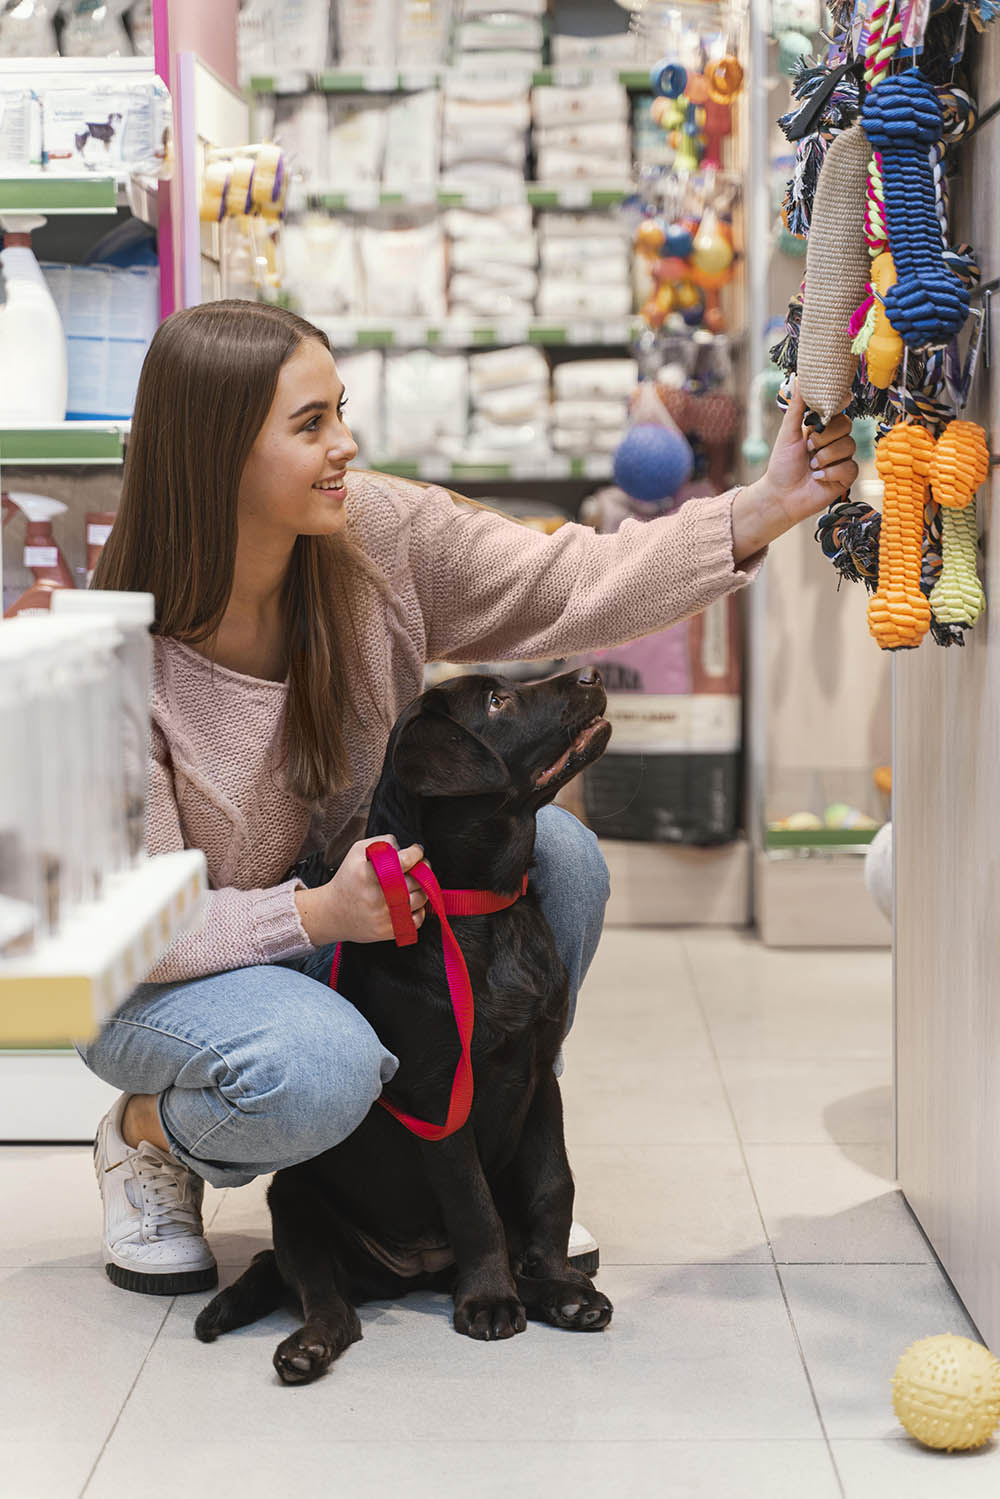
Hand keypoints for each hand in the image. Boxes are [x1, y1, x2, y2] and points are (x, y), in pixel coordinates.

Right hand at [294, 835, 429, 946]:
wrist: (332, 914)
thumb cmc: (347, 880)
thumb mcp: (357, 852)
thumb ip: (382, 842)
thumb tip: (406, 847)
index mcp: (368, 874)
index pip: (405, 861)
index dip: (416, 853)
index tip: (417, 851)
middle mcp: (377, 896)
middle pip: (417, 880)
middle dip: (423, 869)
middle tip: (420, 866)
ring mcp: (384, 916)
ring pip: (421, 899)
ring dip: (422, 888)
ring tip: (414, 883)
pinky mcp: (388, 931)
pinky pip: (417, 919)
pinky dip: (419, 909)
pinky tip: (409, 902)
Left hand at [759, 383, 859, 526]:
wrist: (781, 496)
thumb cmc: (782, 465)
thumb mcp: (788, 433)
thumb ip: (797, 407)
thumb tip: (800, 377)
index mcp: (821, 427)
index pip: (838, 409)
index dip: (839, 405)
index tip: (840, 400)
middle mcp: (834, 440)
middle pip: (846, 425)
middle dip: (825, 437)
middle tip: (808, 446)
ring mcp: (842, 458)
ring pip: (848, 446)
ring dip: (825, 457)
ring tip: (810, 466)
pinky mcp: (846, 477)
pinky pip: (849, 467)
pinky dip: (831, 473)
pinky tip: (817, 478)